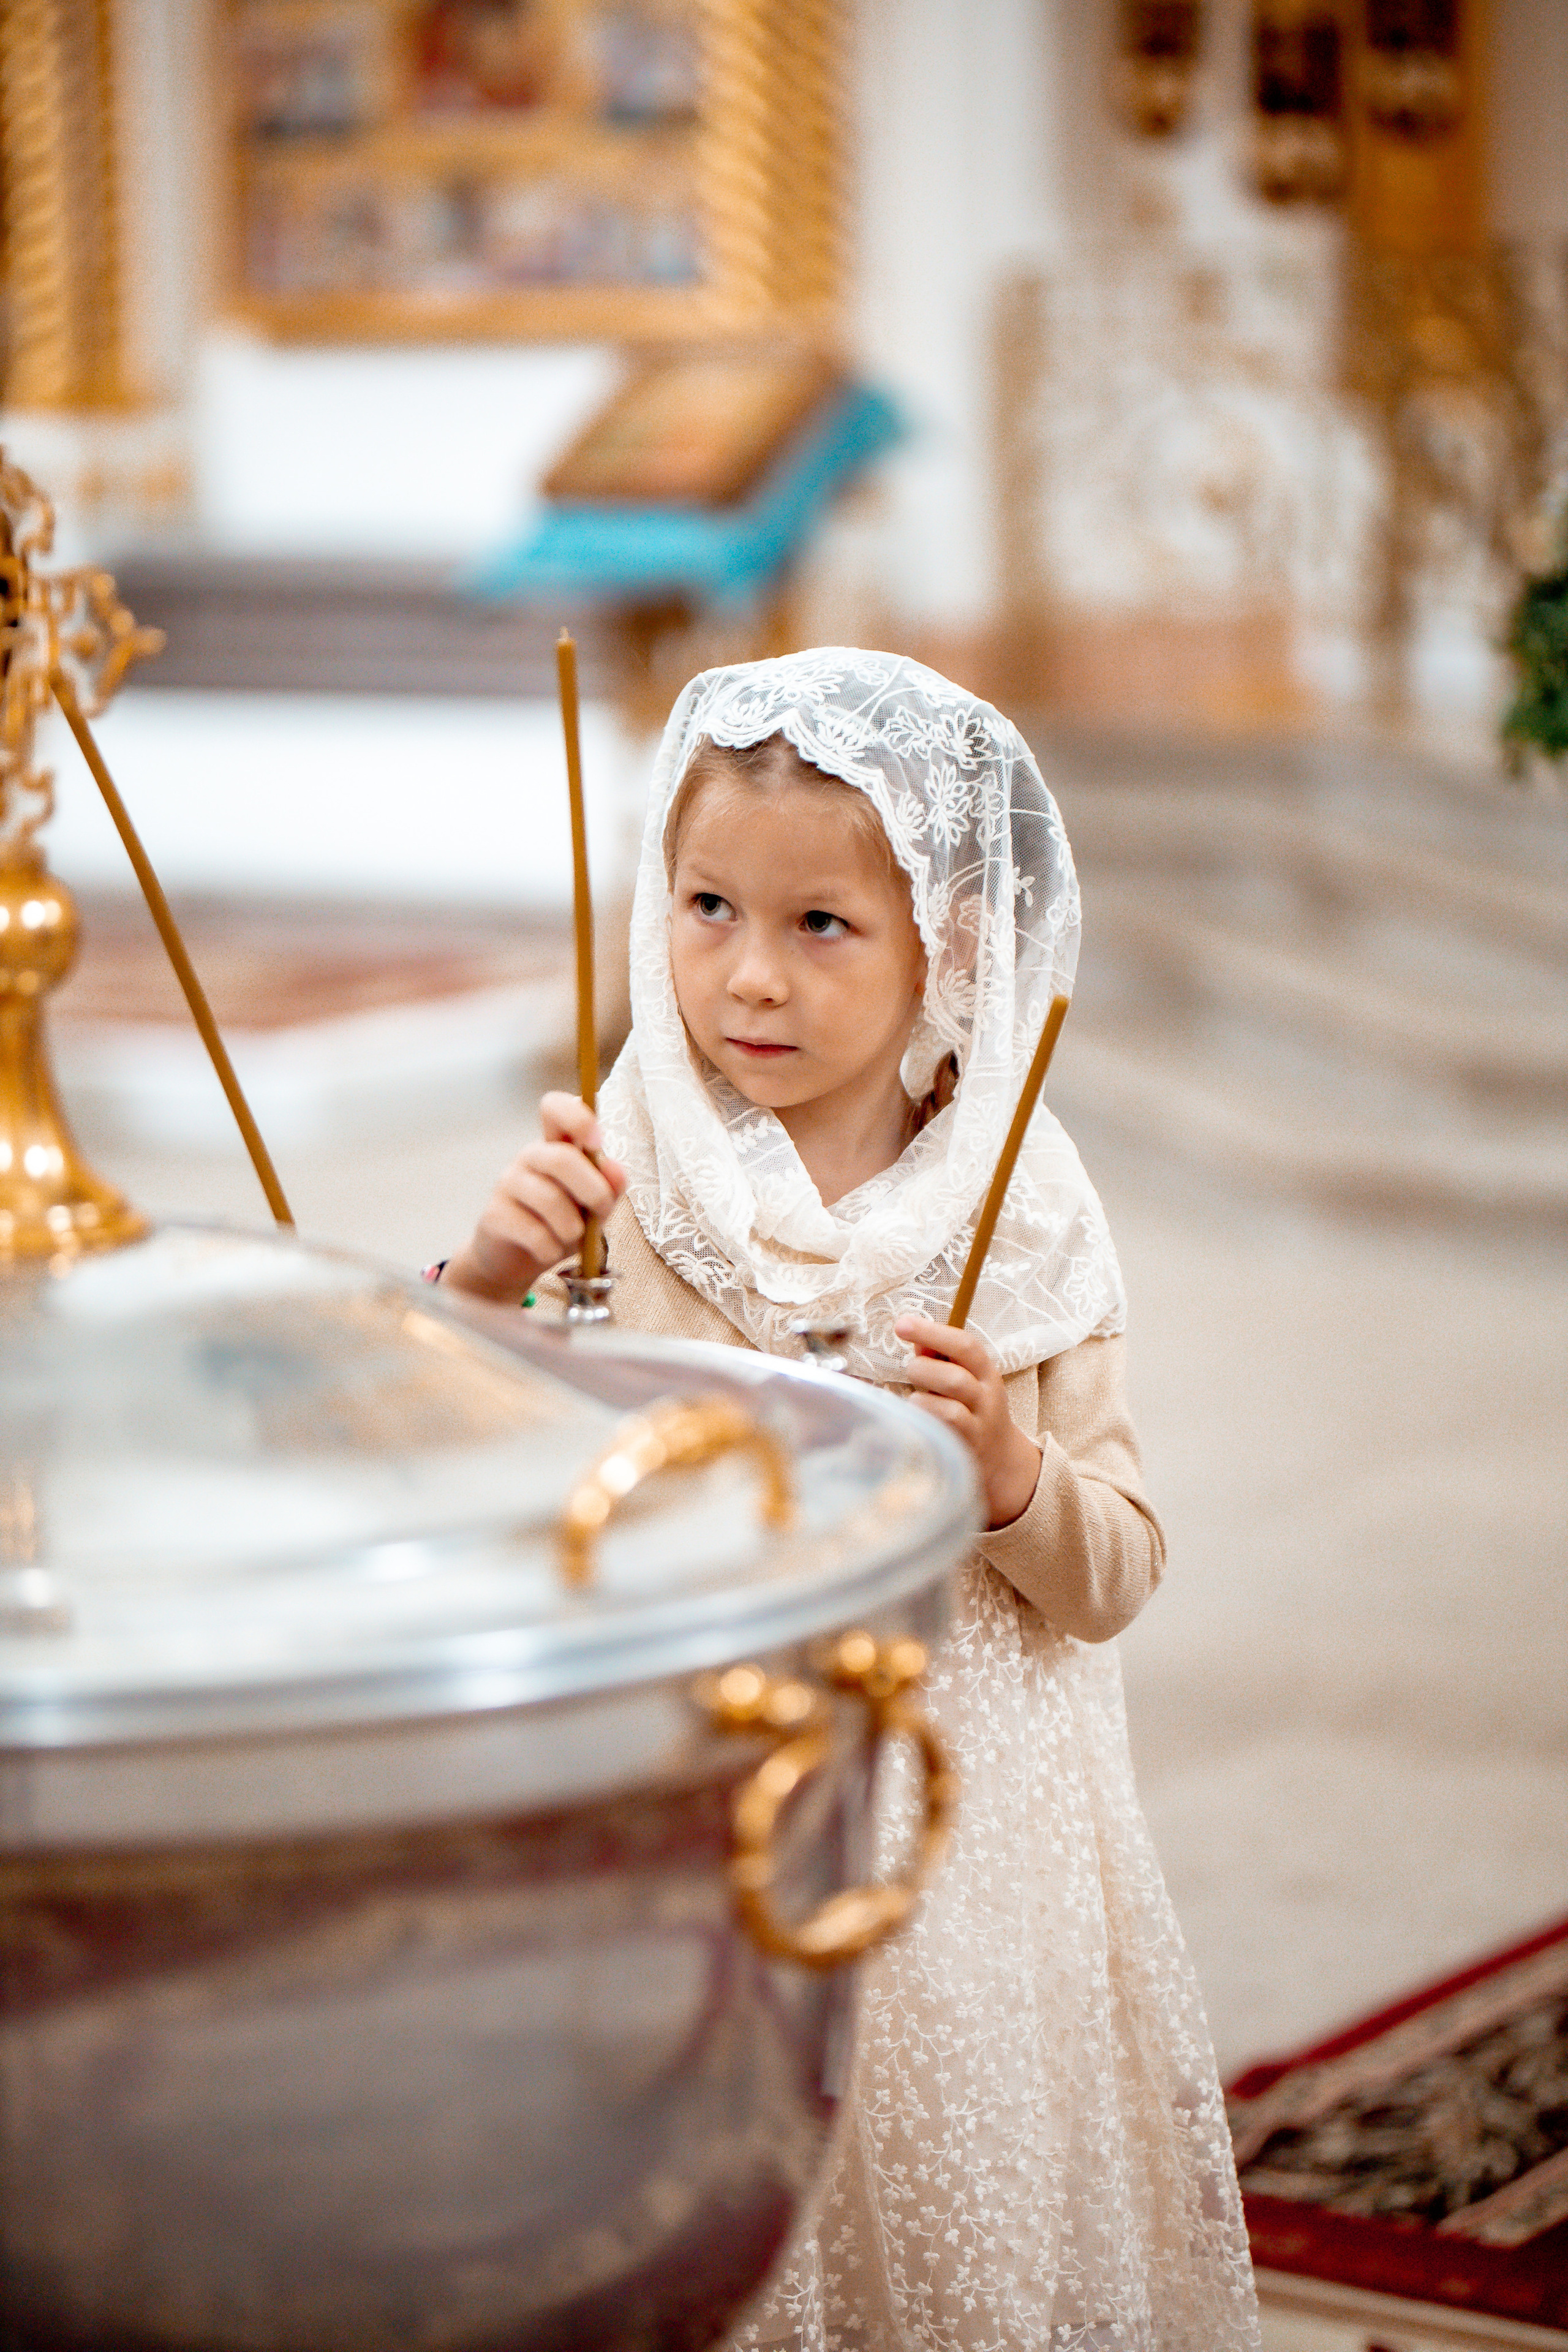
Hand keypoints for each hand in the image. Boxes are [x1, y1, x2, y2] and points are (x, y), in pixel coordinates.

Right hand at [441, 1093, 627, 1305]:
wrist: (516, 1260)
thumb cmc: (560, 1224)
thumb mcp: (594, 1207)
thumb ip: (609, 1187)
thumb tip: (615, 1169)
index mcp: (556, 1145)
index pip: (555, 1107)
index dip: (578, 1117)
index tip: (597, 1142)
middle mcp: (530, 1157)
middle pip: (561, 1158)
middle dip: (593, 1190)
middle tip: (601, 1210)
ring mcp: (508, 1183)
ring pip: (548, 1198)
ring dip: (572, 1226)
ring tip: (572, 1237)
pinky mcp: (494, 1215)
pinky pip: (532, 1230)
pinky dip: (550, 1247)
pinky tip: (548, 1252)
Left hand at [895, 1316, 1041, 1529]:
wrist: (1000, 1456)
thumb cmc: (971, 1407)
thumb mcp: (963, 1377)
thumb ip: (938, 1357)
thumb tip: (915, 1337)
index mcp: (985, 1372)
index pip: (965, 1346)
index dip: (933, 1332)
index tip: (902, 1324)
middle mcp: (987, 1397)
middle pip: (955, 1377)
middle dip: (923, 1369)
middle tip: (912, 1370)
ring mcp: (979, 1426)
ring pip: (949, 1408)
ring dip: (922, 1398)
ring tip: (916, 1397)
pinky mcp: (967, 1448)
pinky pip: (943, 1433)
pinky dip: (924, 1418)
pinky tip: (918, 1416)